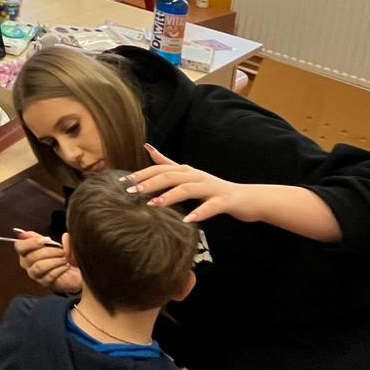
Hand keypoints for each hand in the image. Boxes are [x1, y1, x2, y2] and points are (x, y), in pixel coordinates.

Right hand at [14, 229, 81, 293]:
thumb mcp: (54, 244)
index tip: (46, 240)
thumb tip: (54, 235)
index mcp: (26, 250)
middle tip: (61, 250)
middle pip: (31, 257)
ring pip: (39, 267)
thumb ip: (48, 239)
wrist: (71, 270)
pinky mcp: (44, 283)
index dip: (31, 242)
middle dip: (48, 252)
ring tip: (64, 258)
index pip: (20, 246)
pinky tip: (66, 266)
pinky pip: (49, 276)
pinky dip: (59, 269)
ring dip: (54, 261)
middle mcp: (27, 263)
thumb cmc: (59, 255)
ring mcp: (35, 274)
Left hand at [125, 144, 257, 224]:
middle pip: (170, 176)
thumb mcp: (189, 175)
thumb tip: (148, 147)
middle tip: (132, 191)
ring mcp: (211, 188)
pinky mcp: (224, 201)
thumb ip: (168, 163)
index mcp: (187, 171)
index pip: (160, 169)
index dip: (141, 174)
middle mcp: (197, 176)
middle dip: (149, 182)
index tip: (122, 181)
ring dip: (169, 196)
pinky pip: (211, 206)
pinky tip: (187, 221)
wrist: (247, 198)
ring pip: (187, 188)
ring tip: (152, 204)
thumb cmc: (213, 189)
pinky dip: (199, 212)